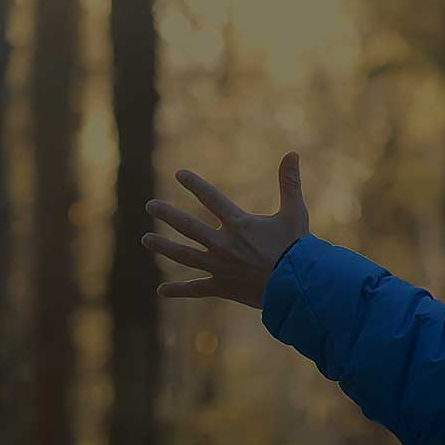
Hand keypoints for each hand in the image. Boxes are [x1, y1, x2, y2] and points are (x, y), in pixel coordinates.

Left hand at [143, 151, 311, 308]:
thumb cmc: (297, 248)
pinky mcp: (222, 287)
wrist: (298, 286)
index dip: (194, 184)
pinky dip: (179, 290)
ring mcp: (220, 267)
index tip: (179, 174)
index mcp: (239, 224)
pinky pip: (197, 289)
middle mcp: (223, 245)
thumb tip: (293, 153)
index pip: (211, 198)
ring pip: (185, 256)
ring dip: (164, 247)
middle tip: (150, 205)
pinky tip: (162, 291)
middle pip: (188, 227)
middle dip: (167, 215)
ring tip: (146, 240)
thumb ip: (290, 183)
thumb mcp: (295, 212)